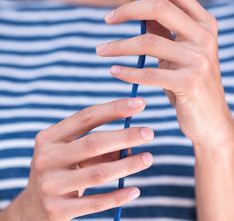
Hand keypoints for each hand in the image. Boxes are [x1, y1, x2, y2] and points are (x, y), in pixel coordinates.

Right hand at [4, 97, 153, 220]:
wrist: (31, 209)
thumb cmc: (59, 170)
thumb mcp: (68, 152)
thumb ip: (96, 145)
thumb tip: (131, 142)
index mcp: (49, 137)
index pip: (86, 117)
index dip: (114, 108)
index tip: (139, 103)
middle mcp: (47, 158)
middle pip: (94, 142)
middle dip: (125, 135)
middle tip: (149, 132)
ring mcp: (51, 185)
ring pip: (99, 172)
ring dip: (128, 165)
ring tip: (148, 158)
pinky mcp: (57, 210)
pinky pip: (95, 202)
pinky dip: (118, 196)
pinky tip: (134, 190)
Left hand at [96, 0, 233, 149]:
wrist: (210, 120)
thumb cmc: (188, 81)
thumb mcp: (179, 50)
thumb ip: (163, 28)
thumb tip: (137, 4)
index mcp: (204, 22)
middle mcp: (205, 35)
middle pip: (160, 7)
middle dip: (127, 9)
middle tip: (106, 19)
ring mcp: (199, 58)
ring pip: (149, 41)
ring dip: (118, 45)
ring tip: (100, 50)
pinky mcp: (190, 82)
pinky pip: (149, 72)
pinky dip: (127, 70)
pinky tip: (114, 70)